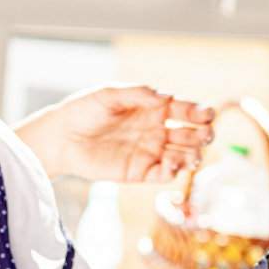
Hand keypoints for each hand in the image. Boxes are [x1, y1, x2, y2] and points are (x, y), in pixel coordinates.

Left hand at [17, 86, 214, 182]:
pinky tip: (173, 165)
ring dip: (194, 155)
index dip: (199, 112)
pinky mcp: (141, 172)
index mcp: (154, 108)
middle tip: (206, 135)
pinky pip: (164, 174)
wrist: (61, 138)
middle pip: (191, 134)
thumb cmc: (84, 110)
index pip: (185, 110)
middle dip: (203, 135)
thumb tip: (165, 97)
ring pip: (183, 155)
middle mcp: (157, 130)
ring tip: (193, 155)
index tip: (207, 114)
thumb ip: (137, 94)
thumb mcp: (109, 94)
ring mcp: (151, 152)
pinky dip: (174, 171)